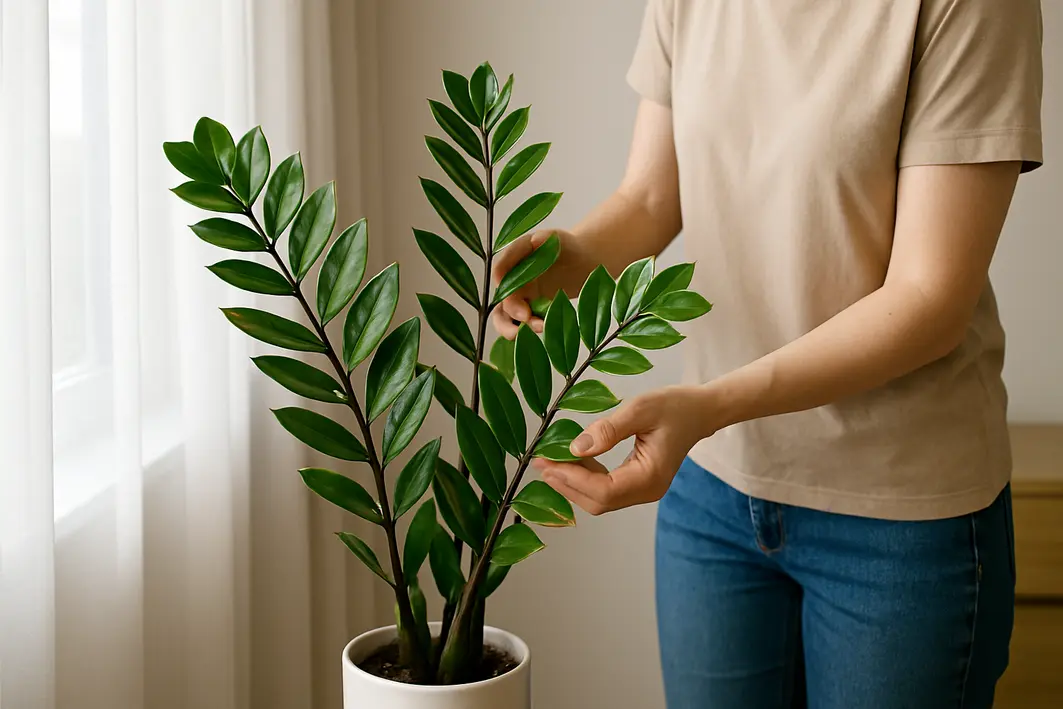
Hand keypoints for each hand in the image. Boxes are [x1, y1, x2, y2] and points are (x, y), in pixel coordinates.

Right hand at [491, 229, 595, 338]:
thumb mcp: (560, 240)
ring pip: (504, 317)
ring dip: (513, 328)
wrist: (581, 264)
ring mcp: (518, 297)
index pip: (501, 268)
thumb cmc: (569, 249)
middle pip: (501, 298)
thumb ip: (547, 240)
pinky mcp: (528, 312)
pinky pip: (520, 326)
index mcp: (515, 257)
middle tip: (526, 317)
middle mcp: (512, 279)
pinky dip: (528, 332)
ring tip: (539, 329)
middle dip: (511, 309)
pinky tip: (546, 330)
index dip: (500, 279)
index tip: (506, 289)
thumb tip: (537, 240)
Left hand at [533, 385, 715, 514]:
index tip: (547, 462)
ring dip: (572, 483)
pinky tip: (569, 460)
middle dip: (566, 485)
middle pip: (598, 502)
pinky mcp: (637, 484)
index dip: (572, 480)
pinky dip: (584, 478)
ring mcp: (643, 490)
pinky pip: (606, 490)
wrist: (700, 411)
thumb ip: (609, 430)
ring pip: (600, 499)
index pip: (604, 490)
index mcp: (650, 477)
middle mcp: (647, 491)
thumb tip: (575, 448)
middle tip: (539, 463)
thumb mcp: (641, 409)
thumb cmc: (675, 406)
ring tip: (547, 462)